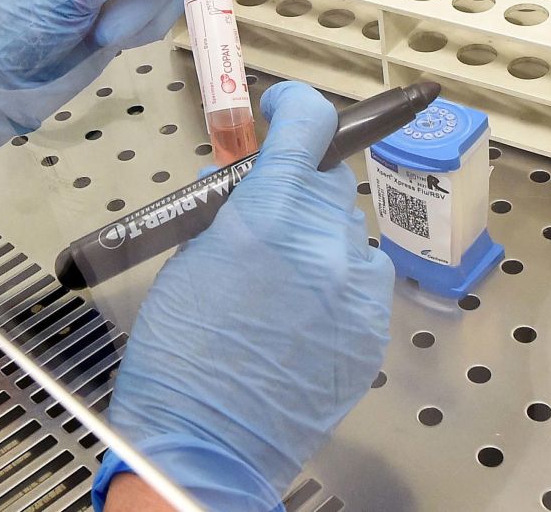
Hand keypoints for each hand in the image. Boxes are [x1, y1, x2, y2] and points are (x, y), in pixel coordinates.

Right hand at [95, 83, 395, 510]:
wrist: (205, 444)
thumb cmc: (179, 354)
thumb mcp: (188, 257)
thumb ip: (230, 209)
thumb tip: (249, 181)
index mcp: (270, 215)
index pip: (311, 125)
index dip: (298, 107)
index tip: (285, 108)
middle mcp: (326, 244)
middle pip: (329, 181)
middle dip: (298, 187)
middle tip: (264, 214)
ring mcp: (357, 291)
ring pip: (347, 234)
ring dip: (318, 240)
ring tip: (277, 281)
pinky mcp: (372, 330)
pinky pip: (359, 283)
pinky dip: (334, 286)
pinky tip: (298, 316)